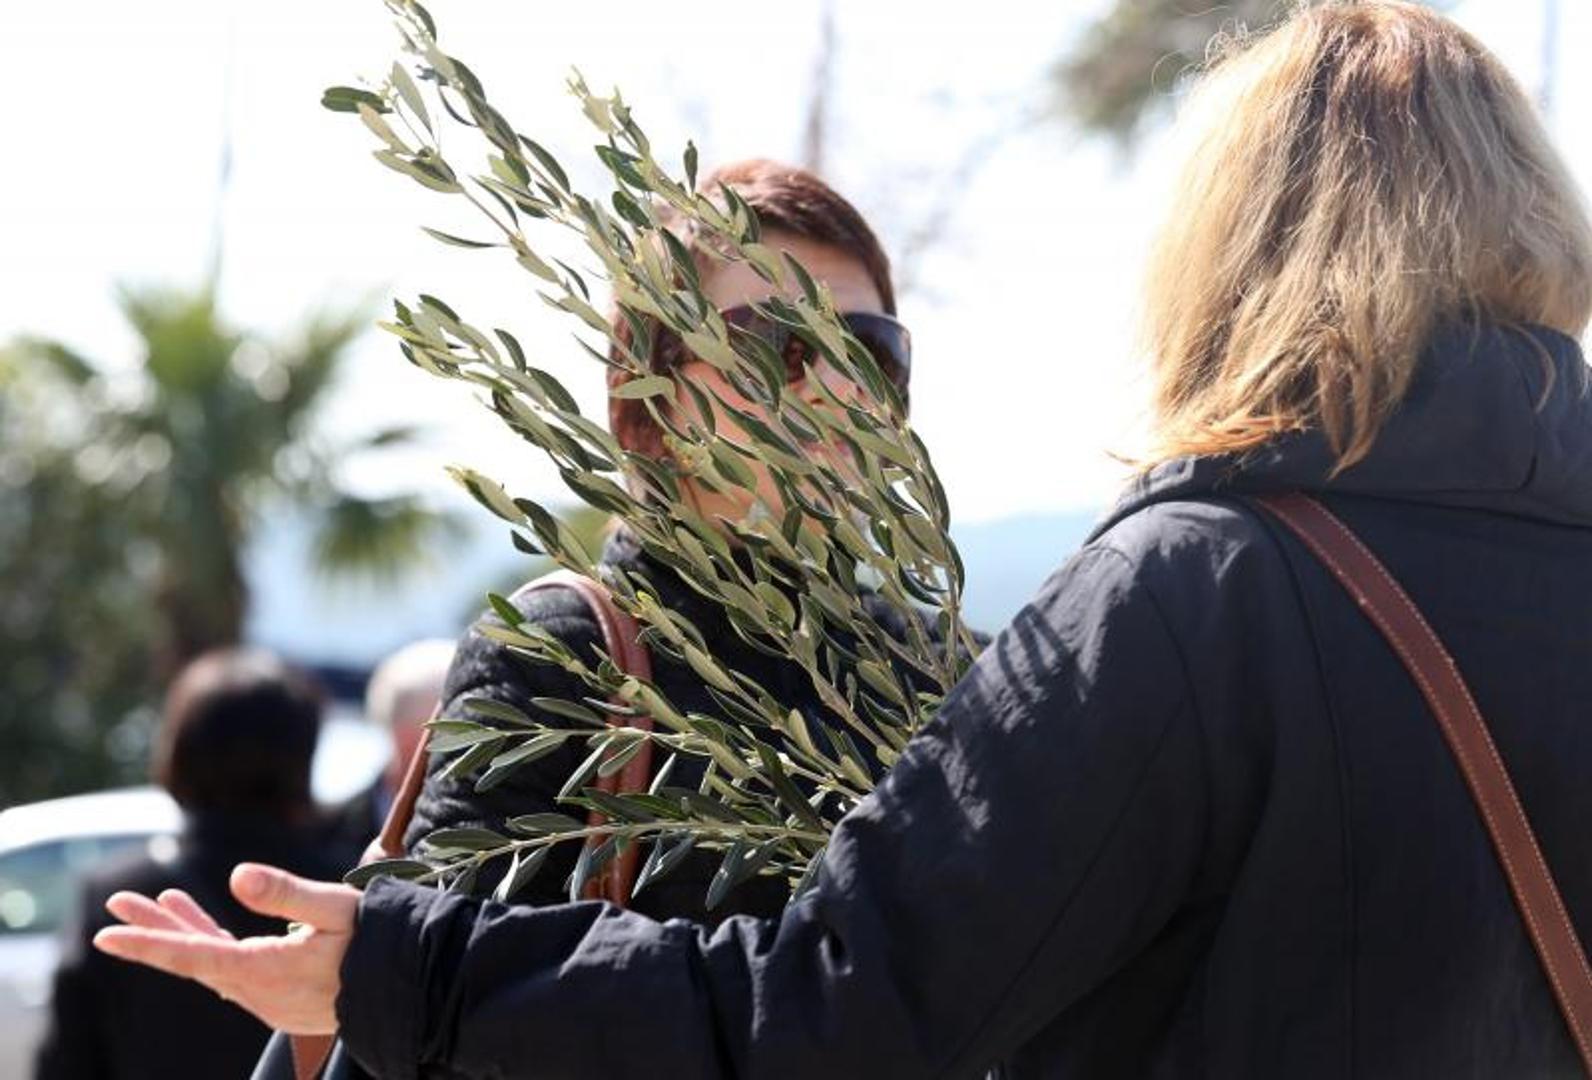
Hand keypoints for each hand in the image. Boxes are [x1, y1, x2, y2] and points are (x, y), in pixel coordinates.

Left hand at [93, 862, 359, 1034]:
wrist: (409, 987)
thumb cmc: (378, 941)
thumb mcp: (336, 907)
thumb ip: (286, 892)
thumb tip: (236, 873)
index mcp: (265, 970)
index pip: (192, 955)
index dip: (147, 943)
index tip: (106, 933)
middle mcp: (257, 990)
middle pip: (193, 957)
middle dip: (153, 929)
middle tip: (117, 901)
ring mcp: (267, 997)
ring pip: (212, 961)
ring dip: (184, 931)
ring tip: (158, 902)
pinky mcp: (280, 994)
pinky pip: (234, 967)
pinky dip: (214, 942)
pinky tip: (206, 923)